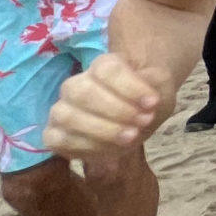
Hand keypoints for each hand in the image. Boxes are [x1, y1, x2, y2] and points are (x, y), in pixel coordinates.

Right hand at [46, 52, 171, 154]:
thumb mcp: (161, 90)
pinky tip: (111, 149)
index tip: (152, 102)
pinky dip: (86, 147)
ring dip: (102, 130)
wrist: (133, 122)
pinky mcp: (54, 135)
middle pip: (83, 92)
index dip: (130, 87)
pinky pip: (60, 140)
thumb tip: (149, 102)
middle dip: (117, 110)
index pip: (107, 68)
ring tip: (131, 136)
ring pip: (67, 116)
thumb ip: (156, 88)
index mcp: (103, 66)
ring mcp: (61, 109)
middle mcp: (75, 84)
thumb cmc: (145, 101)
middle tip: (143, 121)